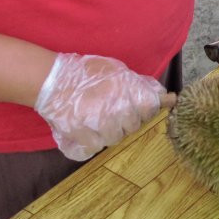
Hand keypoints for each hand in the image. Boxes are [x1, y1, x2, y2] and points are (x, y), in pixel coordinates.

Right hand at [34, 53, 162, 160]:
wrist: (53, 81)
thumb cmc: (87, 72)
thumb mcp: (118, 70)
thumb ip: (141, 84)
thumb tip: (165, 96)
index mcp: (129, 92)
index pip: (151, 109)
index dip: (145, 109)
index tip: (136, 106)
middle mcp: (118, 110)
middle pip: (133, 126)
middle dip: (126, 120)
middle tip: (111, 109)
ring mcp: (100, 126)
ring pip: (115, 139)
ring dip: (109, 132)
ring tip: (97, 118)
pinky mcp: (83, 138)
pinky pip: (95, 148)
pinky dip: (92, 141)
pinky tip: (86, 129)